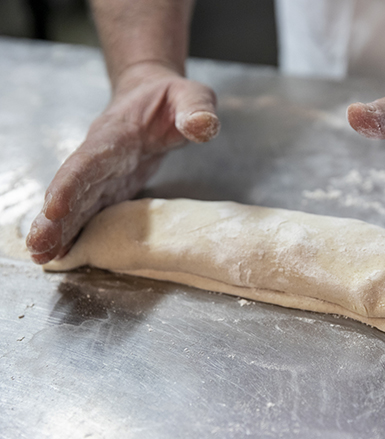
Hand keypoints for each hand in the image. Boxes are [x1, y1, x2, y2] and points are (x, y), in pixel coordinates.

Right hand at [27, 62, 219, 263]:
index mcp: (117, 134)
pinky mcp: (110, 186)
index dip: (71, 185)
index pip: (89, 160)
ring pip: (77, 202)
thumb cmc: (172, 97)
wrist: (152, 95)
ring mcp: (103, 173)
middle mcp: (102, 156)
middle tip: (38, 247)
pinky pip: (90, 209)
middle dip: (55, 218)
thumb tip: (203, 126)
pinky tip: (63, 250)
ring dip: (59, 229)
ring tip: (41, 255)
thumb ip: (197, 108)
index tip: (54, 209)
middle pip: (73, 188)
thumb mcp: (192, 96)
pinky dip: (76, 229)